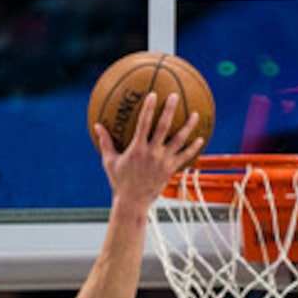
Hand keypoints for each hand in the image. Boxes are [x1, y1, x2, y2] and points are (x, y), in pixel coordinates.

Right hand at [94, 93, 206, 213]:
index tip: (153, 94)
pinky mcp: (170, 170)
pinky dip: (193, 148)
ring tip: (194, 113)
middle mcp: (152, 153)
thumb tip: (97, 125)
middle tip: (174, 95)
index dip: (149, 108)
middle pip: (163, 127)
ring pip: (178, 141)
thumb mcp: (109, 162)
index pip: (143, 124)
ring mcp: (163, 162)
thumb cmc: (119, 182)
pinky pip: (184, 157)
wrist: (132, 203)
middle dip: (169, 110)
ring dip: (187, 126)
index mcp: (137, 149)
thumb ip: (106, 142)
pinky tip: (201, 139)